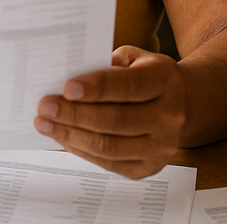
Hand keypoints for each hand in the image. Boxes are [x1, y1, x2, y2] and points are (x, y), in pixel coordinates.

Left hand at [34, 46, 189, 178]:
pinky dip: (82, 151)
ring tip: (45, 125)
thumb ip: (106, 66)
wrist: (182, 105)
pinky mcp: (149, 167)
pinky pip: (109, 163)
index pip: (129, 86)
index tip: (66, 88)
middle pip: (115, 120)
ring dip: (71, 136)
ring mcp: (161, 146)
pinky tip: (64, 138)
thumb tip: (67, 84)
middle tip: (45, 107)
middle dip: (75, 114)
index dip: (96, 88)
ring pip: (109, 146)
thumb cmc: (146, 76)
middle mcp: (169, 116)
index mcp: (165, 81)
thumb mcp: (133, 59)